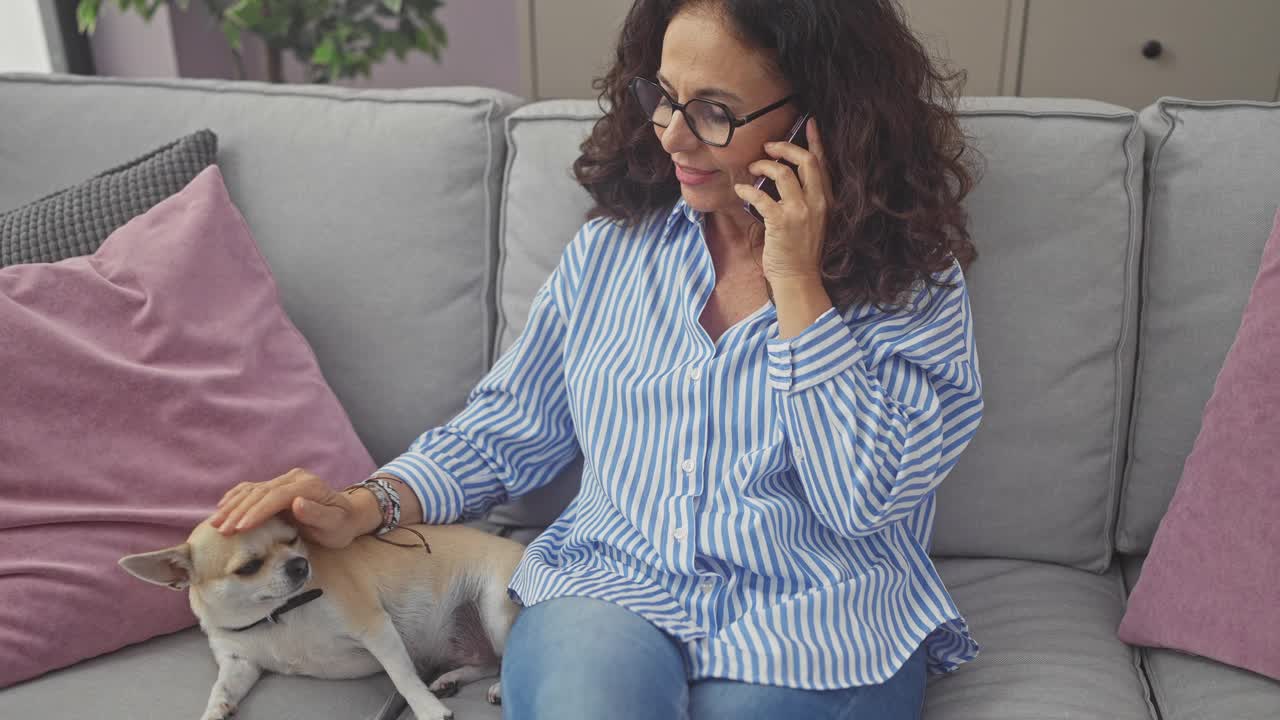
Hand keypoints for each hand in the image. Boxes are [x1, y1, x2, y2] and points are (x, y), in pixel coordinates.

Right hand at [208, 468, 369, 548]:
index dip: (257, 511)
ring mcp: (285, 480)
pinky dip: (236, 496)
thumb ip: (317, 514)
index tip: (240, 528)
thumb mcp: (335, 524)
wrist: (347, 515)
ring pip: (253, 489)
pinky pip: (253, 488)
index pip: (277, 496)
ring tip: (215, 523)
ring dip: (233, 505)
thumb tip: (297, 503)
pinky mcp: (278, 486)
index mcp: (308, 486)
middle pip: (261, 492)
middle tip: (221, 530)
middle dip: (239, 511)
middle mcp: (295, 478)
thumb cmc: (341, 525)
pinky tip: (222, 506)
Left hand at [733, 117, 833, 284]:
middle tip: (768, 147)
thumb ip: (804, 198)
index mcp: (826, 200)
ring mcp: (800, 212)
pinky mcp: (781, 222)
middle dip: (785, 148)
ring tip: (751, 168)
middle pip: (806, 160)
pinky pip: (761, 196)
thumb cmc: (800, 250)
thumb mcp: (811, 220)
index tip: (810, 123)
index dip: (816, 141)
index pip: (823, 163)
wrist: (799, 278)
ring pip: (783, 173)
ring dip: (763, 166)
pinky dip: (747, 190)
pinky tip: (740, 191)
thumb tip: (784, 176)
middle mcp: (817, 202)